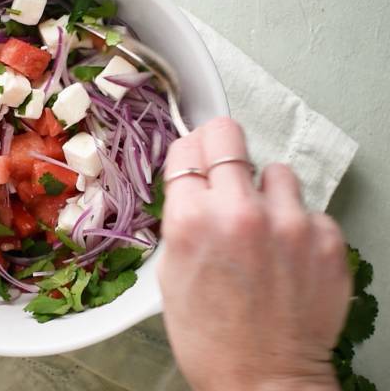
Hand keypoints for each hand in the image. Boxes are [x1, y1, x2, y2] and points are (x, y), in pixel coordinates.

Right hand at [158, 117, 349, 390]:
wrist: (262, 381)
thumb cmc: (207, 335)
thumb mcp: (172, 271)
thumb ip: (183, 218)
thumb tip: (195, 181)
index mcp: (191, 219)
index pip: (187, 148)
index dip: (189, 153)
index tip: (195, 158)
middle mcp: (240, 211)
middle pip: (228, 134)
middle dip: (223, 149)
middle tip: (226, 170)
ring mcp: (289, 223)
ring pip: (277, 171)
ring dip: (266, 191)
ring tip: (263, 227)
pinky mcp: (327, 240)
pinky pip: (309, 210)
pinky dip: (297, 226)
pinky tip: (288, 257)